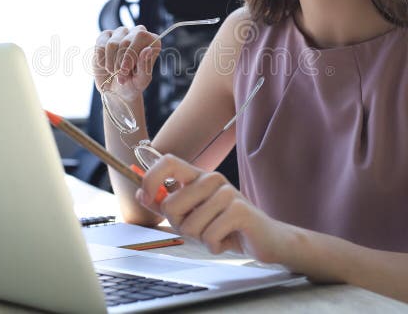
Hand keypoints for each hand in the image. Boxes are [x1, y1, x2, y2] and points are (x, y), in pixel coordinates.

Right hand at [93, 26, 161, 101]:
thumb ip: (145, 66)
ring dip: (111, 63)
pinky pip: (100, 44)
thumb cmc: (132, 84)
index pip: (141, 37)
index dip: (131, 53)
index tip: (125, 70)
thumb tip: (148, 49)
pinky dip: (101, 59)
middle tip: (120, 76)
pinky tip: (105, 65)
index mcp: (152, 41)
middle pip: (126, 41)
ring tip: (113, 72)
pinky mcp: (106, 36)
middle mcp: (137, 33)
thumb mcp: (141, 81)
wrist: (114, 90)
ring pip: (112, 44)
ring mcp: (121, 33)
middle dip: (120, 63)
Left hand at [134, 154, 291, 262]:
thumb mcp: (193, 216)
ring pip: (189, 225)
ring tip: (217, 234)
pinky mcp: (239, 210)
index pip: (168, 162)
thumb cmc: (226, 227)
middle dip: (180, 226)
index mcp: (199, 177)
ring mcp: (227, 192)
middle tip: (200, 229)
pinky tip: (226, 241)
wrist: (266, 240)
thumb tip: (141, 193)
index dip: (151, 179)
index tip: (148, 198)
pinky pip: (209, 235)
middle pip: (171, 204)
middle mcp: (212, 179)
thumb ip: (167, 204)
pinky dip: (214, 246)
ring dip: (200, 239)